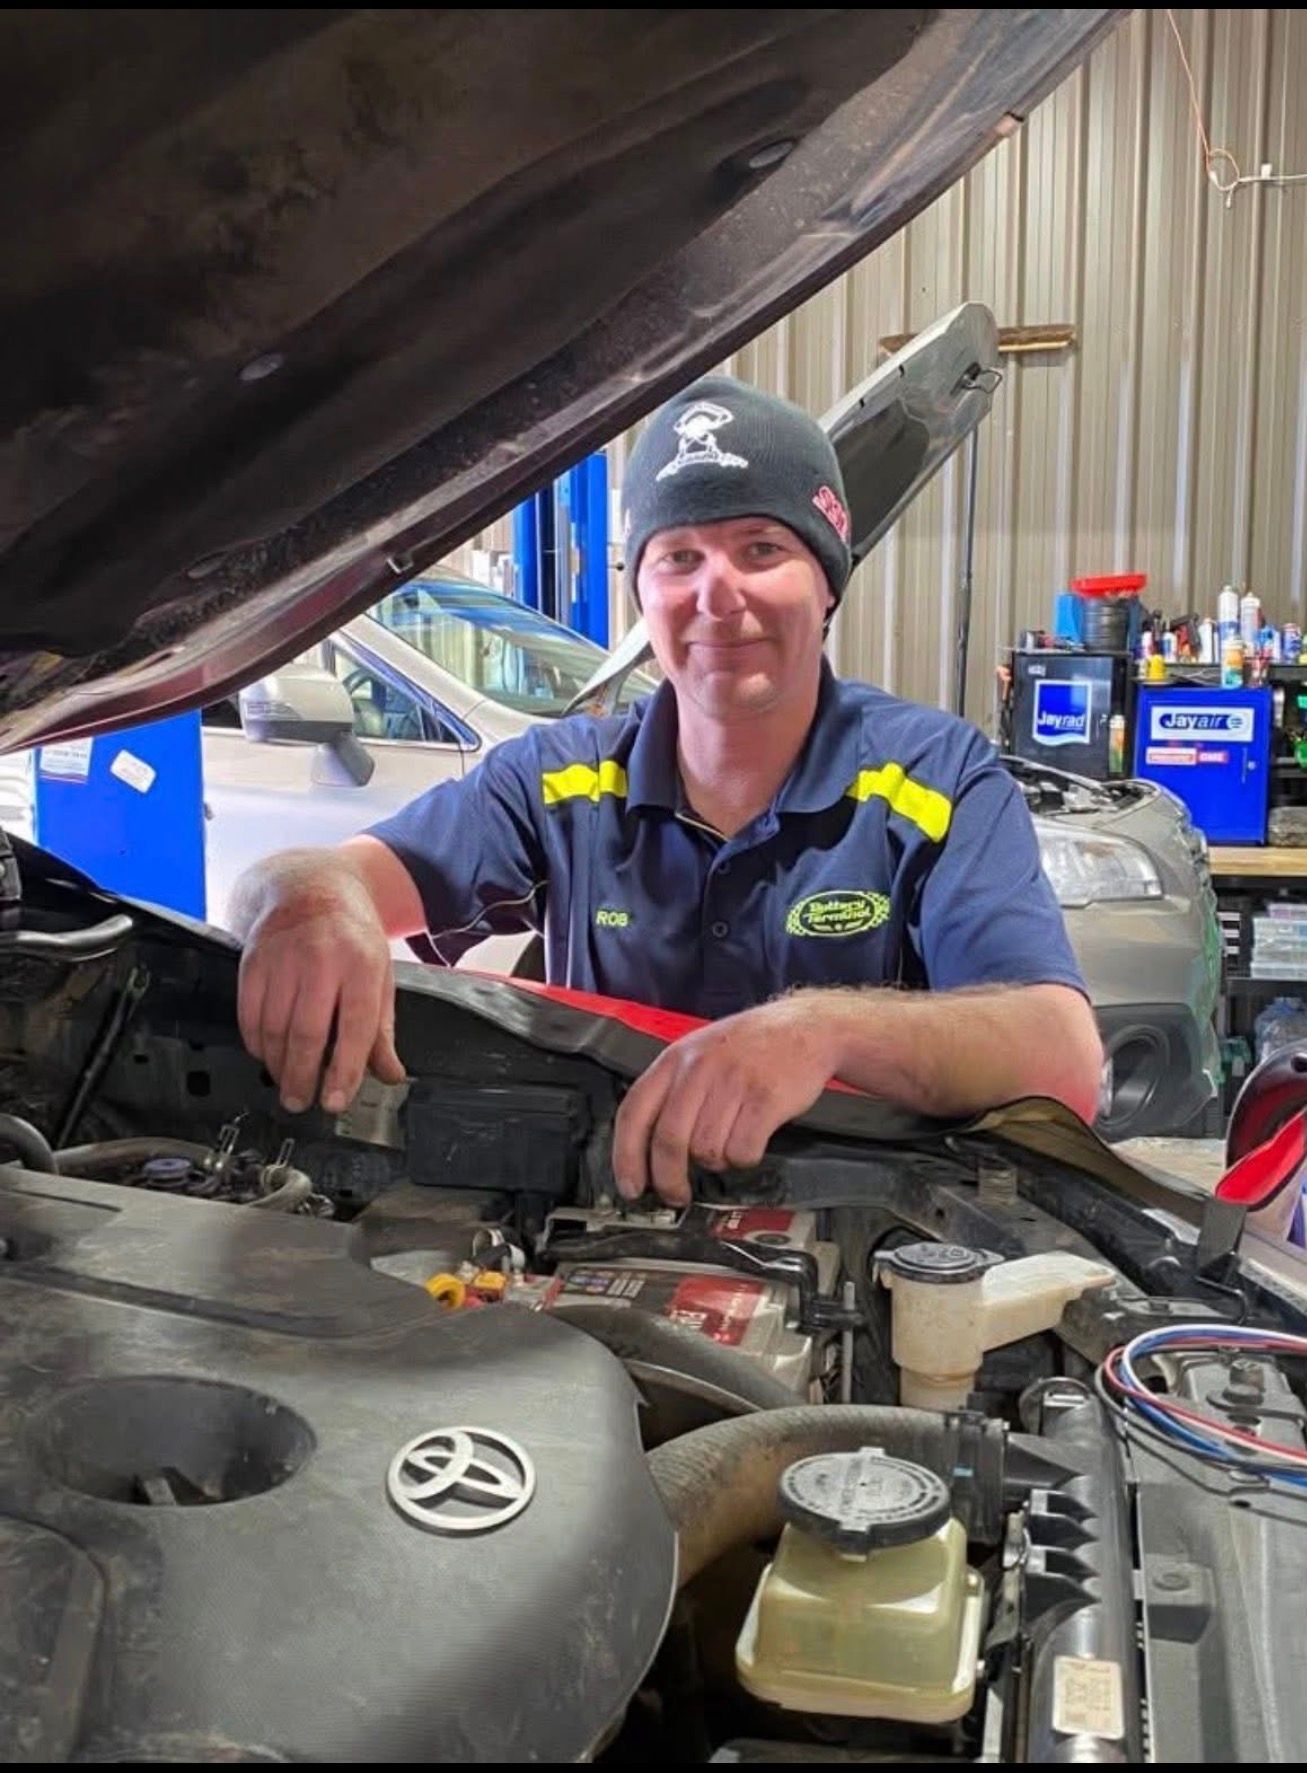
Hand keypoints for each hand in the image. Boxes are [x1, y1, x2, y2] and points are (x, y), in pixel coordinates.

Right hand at [236, 858, 405, 1114]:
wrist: (308, 885)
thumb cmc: (350, 935)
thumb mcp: (379, 975)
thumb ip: (382, 1030)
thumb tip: (391, 1074)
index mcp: (361, 963)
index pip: (355, 1026)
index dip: (344, 1070)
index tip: (334, 1101)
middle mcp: (321, 958)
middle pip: (307, 1033)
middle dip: (302, 1077)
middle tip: (301, 1102)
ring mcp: (282, 958)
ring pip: (274, 1028)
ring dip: (278, 1065)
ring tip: (287, 1084)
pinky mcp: (252, 960)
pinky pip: (249, 1014)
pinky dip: (256, 1042)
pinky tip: (266, 1054)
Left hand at [612, 998, 840, 1204]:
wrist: (806, 1026)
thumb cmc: (750, 1046)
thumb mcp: (699, 1053)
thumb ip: (672, 1092)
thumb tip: (646, 1150)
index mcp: (675, 1059)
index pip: (634, 1113)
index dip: (626, 1157)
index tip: (630, 1187)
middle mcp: (699, 1069)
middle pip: (668, 1140)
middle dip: (669, 1179)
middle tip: (677, 1195)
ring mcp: (733, 1082)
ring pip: (707, 1151)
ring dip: (717, 1160)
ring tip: (730, 1142)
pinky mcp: (766, 1099)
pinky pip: (742, 1151)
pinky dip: (745, 1158)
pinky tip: (751, 1141)